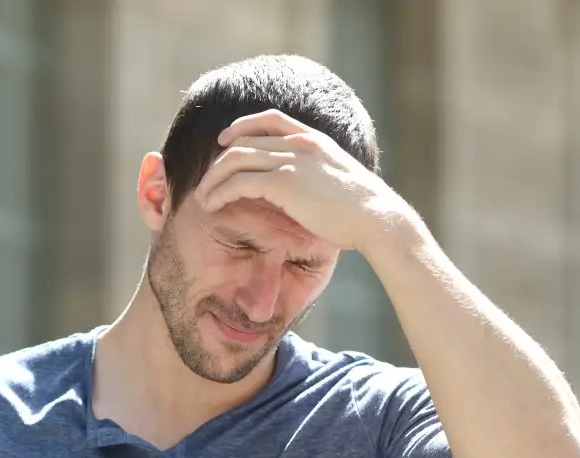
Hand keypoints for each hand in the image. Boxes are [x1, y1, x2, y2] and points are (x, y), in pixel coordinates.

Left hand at [192, 109, 416, 251]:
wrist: (376, 217)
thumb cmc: (364, 209)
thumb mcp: (340, 180)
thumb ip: (320, 175)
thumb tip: (311, 191)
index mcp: (314, 139)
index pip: (270, 118)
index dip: (242, 126)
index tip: (225, 140)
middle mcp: (299, 144)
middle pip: (244, 140)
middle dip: (219, 160)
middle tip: (206, 179)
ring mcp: (290, 160)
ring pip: (235, 159)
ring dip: (213, 178)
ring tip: (203, 196)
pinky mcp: (283, 183)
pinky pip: (239, 182)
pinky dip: (220, 193)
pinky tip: (212, 205)